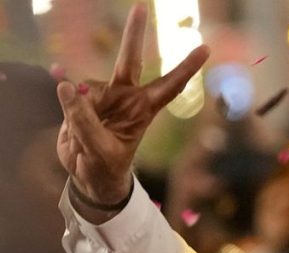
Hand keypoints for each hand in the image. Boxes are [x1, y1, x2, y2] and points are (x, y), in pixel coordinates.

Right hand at [56, 3, 208, 210]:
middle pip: (129, 61)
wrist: (89, 175)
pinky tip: (59, 88)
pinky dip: (64, 99)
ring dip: (79, 112)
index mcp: (143, 111)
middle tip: (141, 6)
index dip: (186, 68)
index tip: (205, 48)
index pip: (170, 86)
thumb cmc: (104, 165)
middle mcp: (126, 97)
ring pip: (86, 89)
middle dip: (134, 34)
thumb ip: (83, 120)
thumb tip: (66, 86)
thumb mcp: (98, 149)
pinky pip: (68, 91)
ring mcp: (103, 96)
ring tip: (83, 139)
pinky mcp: (81, 99)